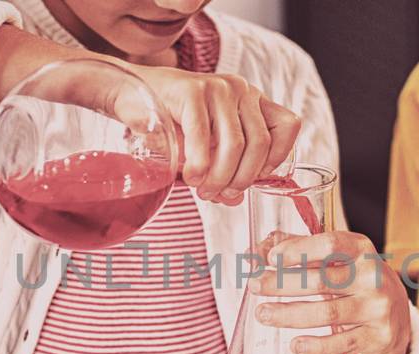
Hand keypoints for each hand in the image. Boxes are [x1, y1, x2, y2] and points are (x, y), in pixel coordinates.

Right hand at [122, 65, 301, 205]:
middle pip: (260, 143)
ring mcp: (219, 87)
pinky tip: (190, 177)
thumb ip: (224, 169)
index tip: (253, 178)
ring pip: (236, 144)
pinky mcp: (193, 91)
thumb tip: (233, 200)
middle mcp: (242, 89)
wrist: (130, 94)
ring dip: (220, 177)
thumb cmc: (171, 123)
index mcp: (252, 100)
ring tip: (202, 191)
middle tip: (219, 196)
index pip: (288, 126)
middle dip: (241, 179)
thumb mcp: (206, 147)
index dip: (277, 158)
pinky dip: (200, 164)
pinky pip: (204, 137)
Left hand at [248, 232, 410, 353]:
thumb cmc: (354, 279)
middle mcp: (373, 276)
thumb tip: (257, 251)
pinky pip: (341, 342)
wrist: (396, 315)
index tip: (271, 258)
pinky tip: (295, 345)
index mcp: (361, 249)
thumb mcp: (334, 257)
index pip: (330, 244)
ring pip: (328, 313)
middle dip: (283, 284)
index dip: (298, 250)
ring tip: (263, 314)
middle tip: (253, 286)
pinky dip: (315, 346)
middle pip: (322, 280)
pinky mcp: (377, 336)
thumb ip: (297, 248)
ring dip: (289, 315)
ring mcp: (377, 307)